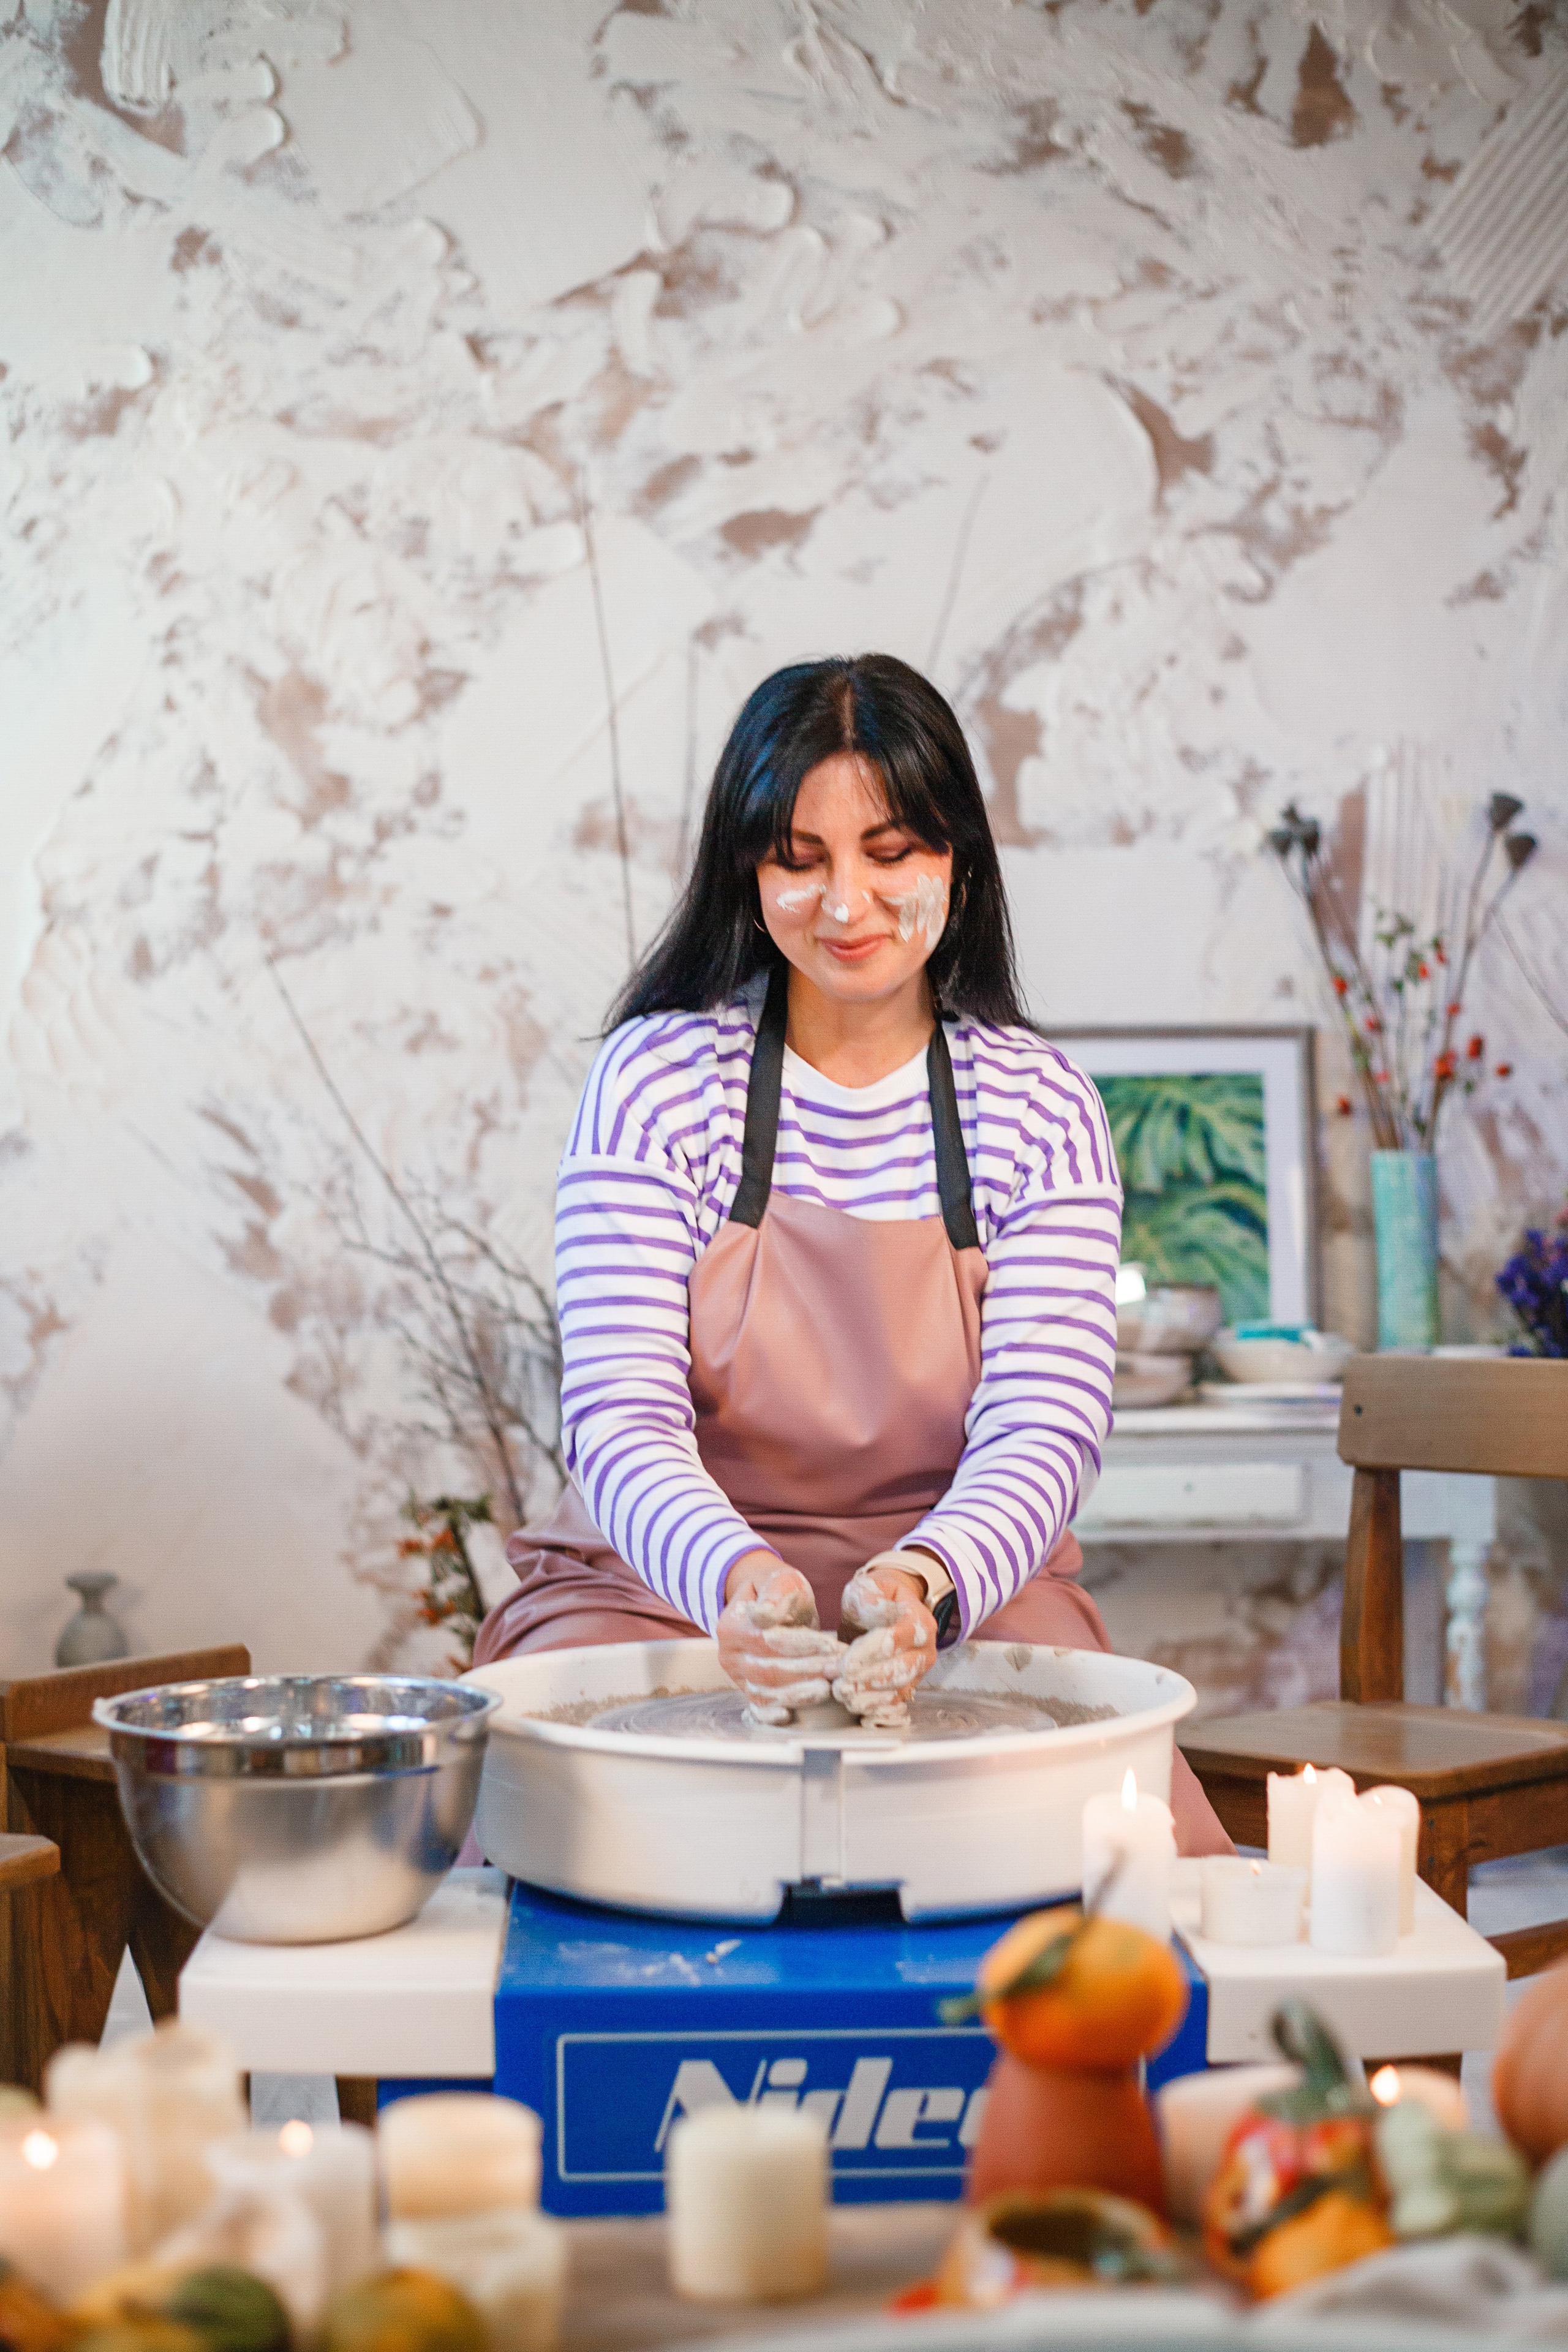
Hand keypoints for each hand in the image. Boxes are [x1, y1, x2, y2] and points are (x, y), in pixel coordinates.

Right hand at [718, 1552, 842, 1725]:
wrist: (768, 1605)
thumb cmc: (779, 1592)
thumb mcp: (781, 1580)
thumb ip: (775, 1594)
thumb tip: (766, 1613)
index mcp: (732, 1624)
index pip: (768, 1640)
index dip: (800, 1645)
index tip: (830, 1645)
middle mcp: (729, 1654)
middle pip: (768, 1669)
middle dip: (806, 1670)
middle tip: (838, 1669)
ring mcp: (737, 1675)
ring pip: (766, 1691)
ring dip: (799, 1693)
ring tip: (829, 1687)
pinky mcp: (748, 1690)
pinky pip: (759, 1707)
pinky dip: (773, 1714)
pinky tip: (791, 1715)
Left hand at [833, 1562, 937, 1728]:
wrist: (886, 1611)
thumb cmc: (875, 1599)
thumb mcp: (869, 1588)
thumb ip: (870, 1598)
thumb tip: (871, 1613)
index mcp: (920, 1622)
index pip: (893, 1641)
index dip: (865, 1655)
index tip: (840, 1664)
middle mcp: (925, 1649)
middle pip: (898, 1670)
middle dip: (865, 1680)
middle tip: (837, 1685)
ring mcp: (919, 1671)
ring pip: (897, 1690)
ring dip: (868, 1697)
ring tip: (842, 1695)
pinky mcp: (909, 1686)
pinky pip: (895, 1703)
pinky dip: (875, 1709)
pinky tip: (855, 1707)